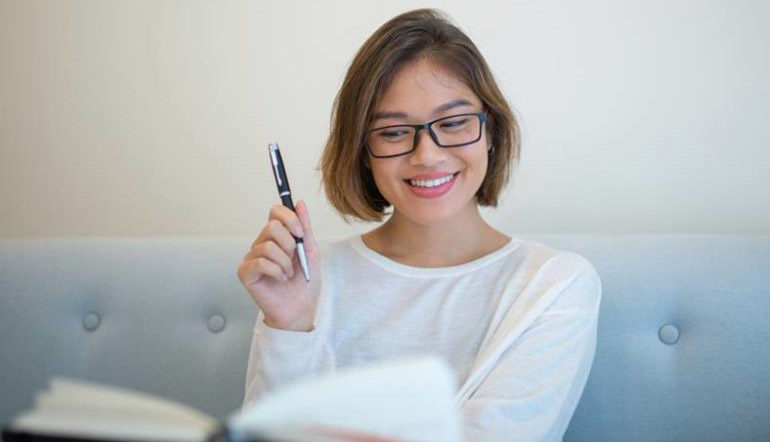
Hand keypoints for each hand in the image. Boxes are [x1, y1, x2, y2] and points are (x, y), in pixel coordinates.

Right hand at [237, 200, 321, 330]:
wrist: (301, 309)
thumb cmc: (306, 282)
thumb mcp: (311, 251)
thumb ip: (304, 227)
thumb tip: (300, 203)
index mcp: (277, 236)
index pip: (275, 211)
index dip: (289, 218)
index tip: (301, 233)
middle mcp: (262, 243)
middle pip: (271, 226)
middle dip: (289, 244)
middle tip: (294, 259)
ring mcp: (252, 257)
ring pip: (267, 246)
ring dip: (285, 262)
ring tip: (289, 273)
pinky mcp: (246, 273)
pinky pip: (260, 262)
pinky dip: (276, 271)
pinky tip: (281, 279)